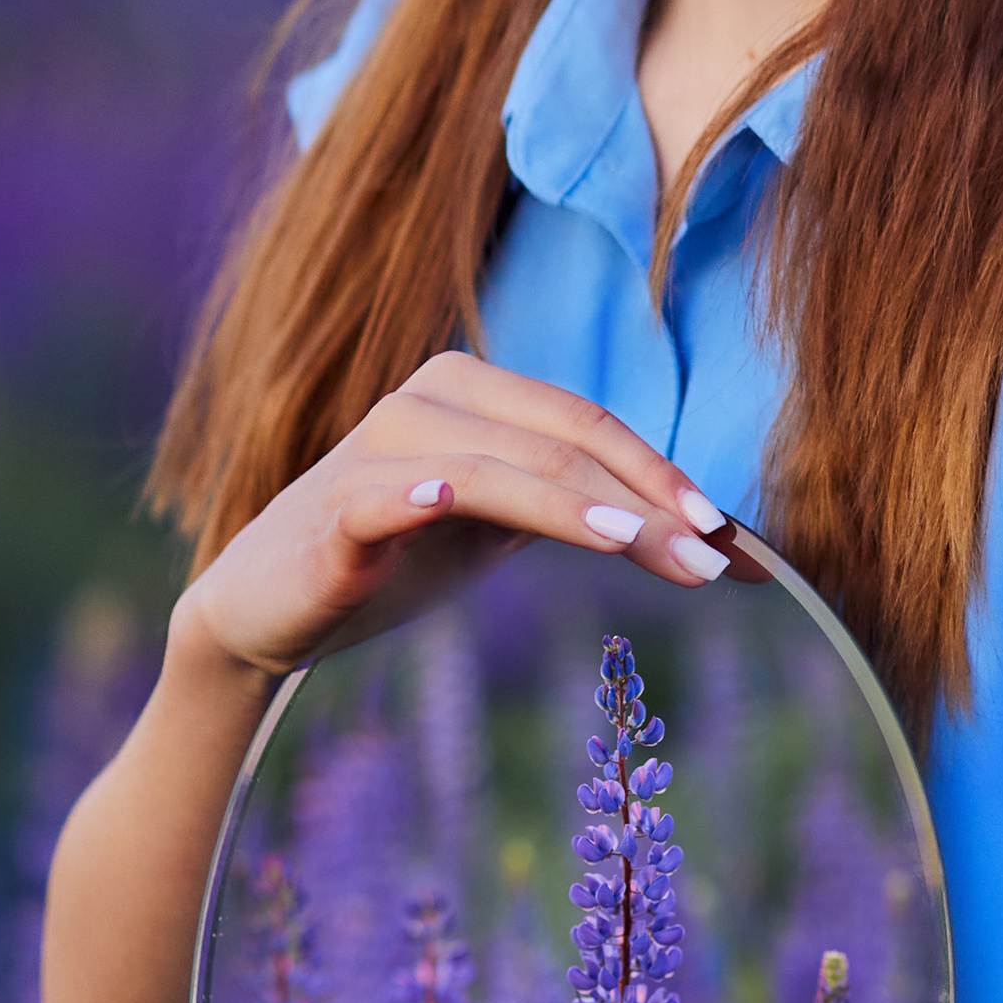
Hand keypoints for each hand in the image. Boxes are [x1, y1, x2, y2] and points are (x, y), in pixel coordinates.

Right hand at [173, 351, 762, 685]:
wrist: (267, 611)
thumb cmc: (396, 560)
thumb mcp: (505, 530)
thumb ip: (591, 516)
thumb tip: (717, 544)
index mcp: (478, 391)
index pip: (593, 427)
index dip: (668, 478)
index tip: (735, 543)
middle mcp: (432, 398)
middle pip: (565, 443)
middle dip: (649, 503)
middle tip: (715, 563)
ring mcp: (380, 447)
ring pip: (504, 468)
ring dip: (582, 508)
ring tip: (646, 547)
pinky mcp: (336, 506)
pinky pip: (398, 493)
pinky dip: (437, 493)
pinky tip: (467, 503)